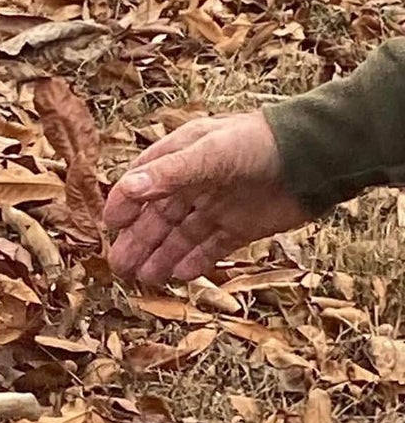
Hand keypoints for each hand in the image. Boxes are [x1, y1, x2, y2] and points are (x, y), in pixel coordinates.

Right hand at [104, 111, 309, 284]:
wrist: (312, 159)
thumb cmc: (257, 144)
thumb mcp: (209, 154)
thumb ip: (169, 173)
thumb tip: (128, 188)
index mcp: (182, 157)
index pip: (142, 182)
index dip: (124, 204)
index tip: (109, 227)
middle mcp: (195, 183)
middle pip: (158, 216)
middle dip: (138, 240)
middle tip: (119, 266)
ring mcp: (217, 206)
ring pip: (181, 236)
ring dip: (161, 255)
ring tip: (144, 278)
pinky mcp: (240, 227)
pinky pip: (210, 247)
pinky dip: (195, 261)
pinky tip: (178, 275)